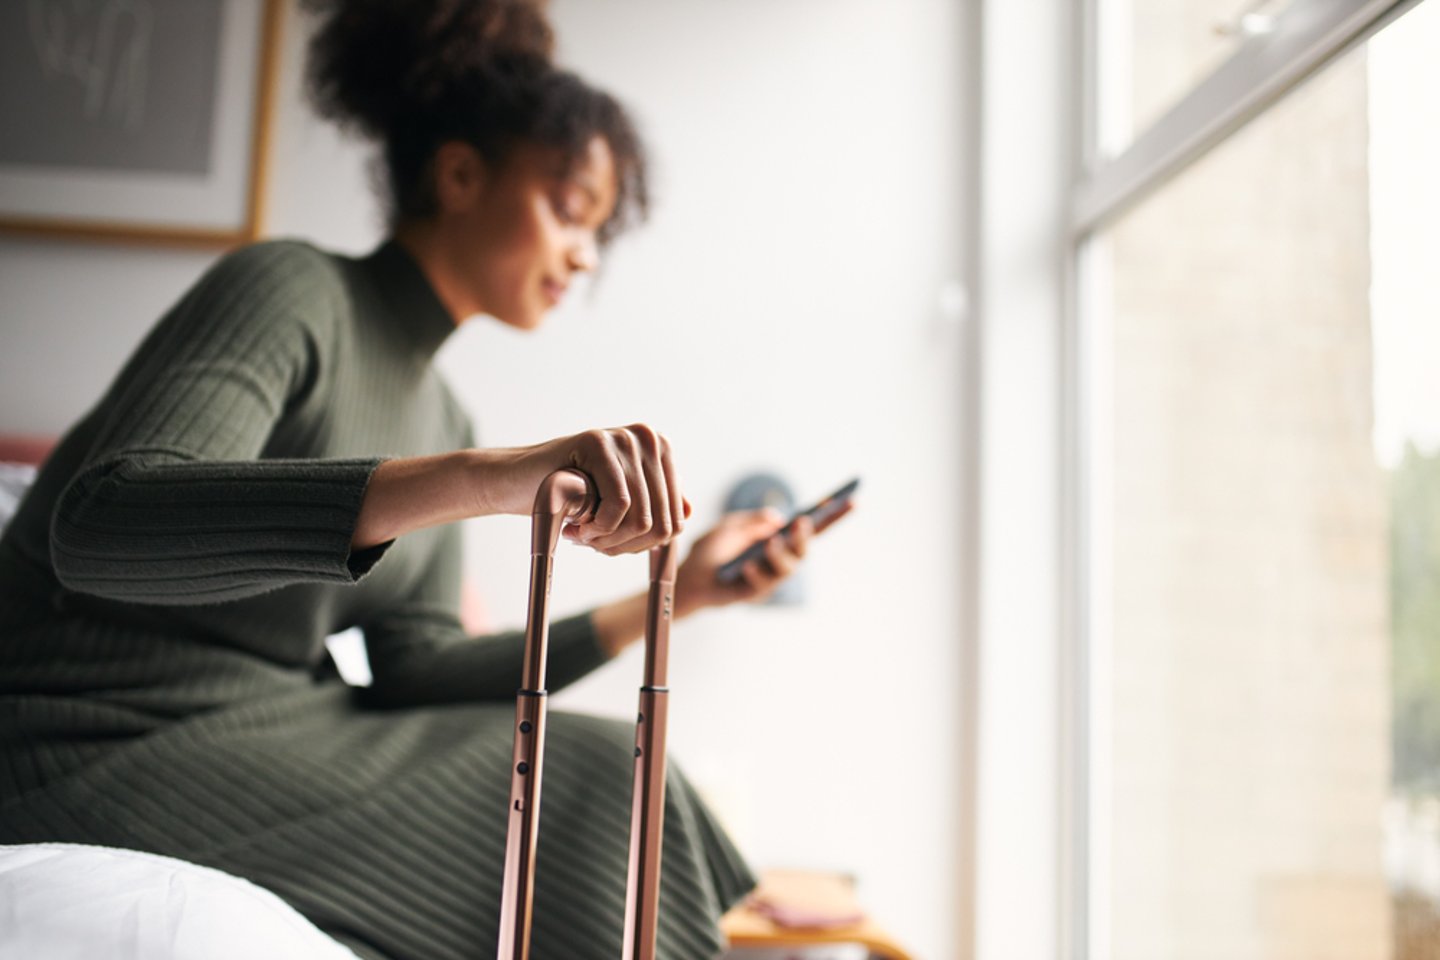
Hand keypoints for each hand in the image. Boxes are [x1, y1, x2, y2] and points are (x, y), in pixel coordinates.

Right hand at [508, 424, 689, 554]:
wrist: (518, 481)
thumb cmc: (570, 496)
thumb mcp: (618, 501)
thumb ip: (652, 505)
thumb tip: (687, 513)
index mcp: (661, 452)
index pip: (676, 519)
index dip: (643, 545)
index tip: (611, 545)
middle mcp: (649, 439)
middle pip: (662, 522)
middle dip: (624, 545)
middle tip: (592, 543)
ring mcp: (624, 438)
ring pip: (642, 518)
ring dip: (608, 540)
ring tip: (581, 534)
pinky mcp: (599, 442)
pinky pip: (619, 505)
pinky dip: (598, 528)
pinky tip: (576, 526)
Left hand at [673, 509, 814, 615]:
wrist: (689, 575)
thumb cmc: (711, 549)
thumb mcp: (730, 526)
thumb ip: (752, 520)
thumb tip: (777, 518)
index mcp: (776, 539)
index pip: (803, 531)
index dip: (826, 520)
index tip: (840, 503)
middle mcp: (777, 560)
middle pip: (801, 552)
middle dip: (803, 538)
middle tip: (800, 524)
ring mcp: (769, 578)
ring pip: (788, 570)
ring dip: (782, 555)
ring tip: (772, 543)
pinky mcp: (755, 594)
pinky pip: (763, 585)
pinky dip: (757, 573)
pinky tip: (747, 565)